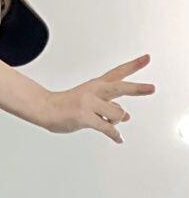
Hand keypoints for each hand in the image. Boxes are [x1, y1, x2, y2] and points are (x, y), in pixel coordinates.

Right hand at [39, 55, 155, 141]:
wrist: (45, 108)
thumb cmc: (68, 105)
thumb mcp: (91, 101)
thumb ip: (111, 106)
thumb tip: (127, 117)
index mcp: (97, 84)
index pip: (118, 72)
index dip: (133, 65)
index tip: (147, 58)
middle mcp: (94, 91)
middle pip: (120, 88)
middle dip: (137, 89)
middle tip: (152, 88)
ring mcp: (89, 103)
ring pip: (117, 114)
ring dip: (115, 121)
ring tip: (105, 122)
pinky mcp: (85, 117)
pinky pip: (107, 128)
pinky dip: (115, 135)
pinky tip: (119, 139)